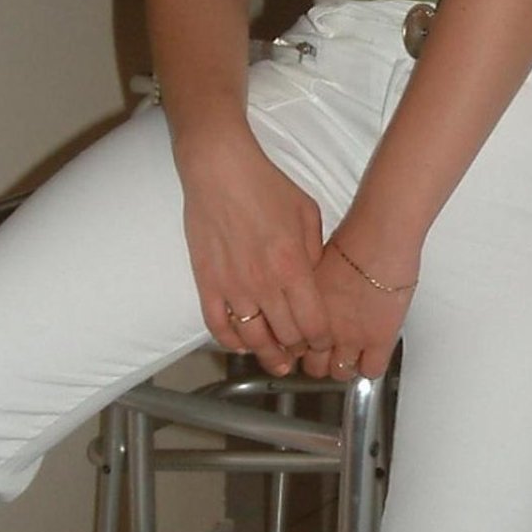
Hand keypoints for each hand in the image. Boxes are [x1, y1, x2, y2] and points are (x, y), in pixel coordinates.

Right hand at [178, 132, 331, 376]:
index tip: (323, 343)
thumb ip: (314, 253)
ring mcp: (232, 287)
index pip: (313, 324)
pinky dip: (231, 342)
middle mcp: (264, 284)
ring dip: (267, 354)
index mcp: (293, 267)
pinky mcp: (207, 283)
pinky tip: (241, 344)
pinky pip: (218, 326)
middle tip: (301, 352)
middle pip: (286, 337)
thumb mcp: (307, 214)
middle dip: (298, 350)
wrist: (220, 170)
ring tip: (276, 360)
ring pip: (253, 339)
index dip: (321, 341)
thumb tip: (314, 281)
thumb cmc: (266, 186)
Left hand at [301, 230, 418, 383]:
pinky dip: (368, 367)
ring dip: (342, 366)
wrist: (379, 237)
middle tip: (325, 352)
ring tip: (348, 354)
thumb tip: (301, 289)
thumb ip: (306, 285)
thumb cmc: (351, 237)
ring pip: (339, 372)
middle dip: (317, 360)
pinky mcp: (378, 339)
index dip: (298, 346)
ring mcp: (349, 336)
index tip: (303, 343)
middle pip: (312, 365)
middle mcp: (321, 326)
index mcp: (301, 308)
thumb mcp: (313, 261)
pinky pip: (369, 370)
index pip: (290, 345)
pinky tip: (370, 354)